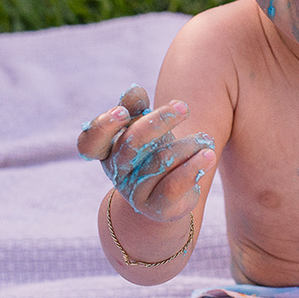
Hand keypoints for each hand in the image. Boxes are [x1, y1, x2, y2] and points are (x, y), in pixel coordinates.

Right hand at [77, 85, 215, 222]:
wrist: (165, 198)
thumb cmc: (152, 153)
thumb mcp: (144, 128)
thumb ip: (137, 109)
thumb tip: (134, 90)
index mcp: (107, 151)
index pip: (90, 142)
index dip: (103, 127)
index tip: (123, 112)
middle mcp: (117, 172)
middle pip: (131, 144)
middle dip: (159, 122)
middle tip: (183, 107)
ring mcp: (135, 191)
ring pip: (160, 161)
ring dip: (187, 145)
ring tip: (206, 139)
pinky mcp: (156, 207)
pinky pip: (173, 186)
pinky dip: (192, 167)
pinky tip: (208, 156)